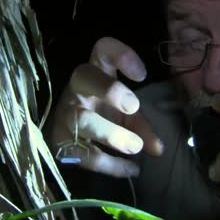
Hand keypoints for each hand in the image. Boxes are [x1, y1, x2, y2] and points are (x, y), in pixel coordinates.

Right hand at [47, 37, 162, 177]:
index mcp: (95, 72)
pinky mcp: (61, 142)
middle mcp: (77, 89)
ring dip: (112, 134)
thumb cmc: (101, 115)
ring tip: (136, 147)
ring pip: (83, 120)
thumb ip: (143, 126)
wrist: (66, 135)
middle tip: (134, 107)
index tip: (141, 75)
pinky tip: (130, 170)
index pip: (102, 49)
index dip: (122, 55)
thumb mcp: (124, 115)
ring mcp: (66, 115)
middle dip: (110, 90)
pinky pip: (84, 154)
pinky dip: (109, 164)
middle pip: (84, 76)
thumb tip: (158, 150)